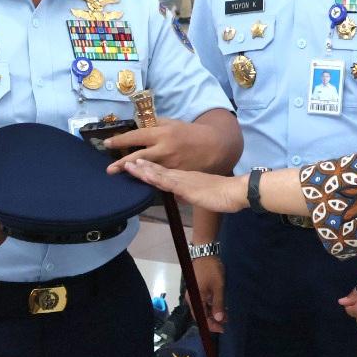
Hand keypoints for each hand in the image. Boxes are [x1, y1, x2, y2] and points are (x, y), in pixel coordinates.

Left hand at [104, 120, 221, 170]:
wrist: (213, 146)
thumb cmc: (189, 133)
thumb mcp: (171, 123)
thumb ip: (154, 124)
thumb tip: (136, 124)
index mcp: (162, 133)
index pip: (136, 136)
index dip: (121, 141)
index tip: (107, 144)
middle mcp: (165, 149)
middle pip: (139, 157)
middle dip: (122, 164)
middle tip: (109, 169)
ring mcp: (171, 164)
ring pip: (148, 170)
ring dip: (134, 173)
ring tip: (120, 174)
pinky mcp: (177, 175)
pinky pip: (160, 178)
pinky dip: (149, 178)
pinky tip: (140, 180)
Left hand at [121, 159, 246, 212]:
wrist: (234, 190)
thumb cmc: (220, 191)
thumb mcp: (200, 188)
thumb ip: (187, 190)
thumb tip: (178, 195)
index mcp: (183, 173)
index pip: (161, 169)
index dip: (147, 166)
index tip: (133, 162)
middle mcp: (180, 173)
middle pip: (156, 168)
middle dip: (138, 166)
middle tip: (122, 161)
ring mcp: (182, 179)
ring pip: (158, 173)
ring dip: (142, 169)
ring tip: (128, 164)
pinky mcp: (186, 187)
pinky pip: (168, 182)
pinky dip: (155, 177)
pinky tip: (146, 175)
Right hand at [192, 255, 225, 330]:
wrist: (205, 253)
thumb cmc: (211, 270)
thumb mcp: (218, 288)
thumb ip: (218, 304)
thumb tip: (219, 319)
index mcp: (196, 300)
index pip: (201, 319)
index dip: (211, 325)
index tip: (222, 329)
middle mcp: (192, 299)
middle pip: (201, 315)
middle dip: (213, 320)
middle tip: (225, 323)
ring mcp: (194, 294)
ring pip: (202, 308)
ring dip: (213, 313)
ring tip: (225, 315)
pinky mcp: (197, 289)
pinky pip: (203, 302)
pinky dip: (211, 306)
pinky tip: (220, 305)